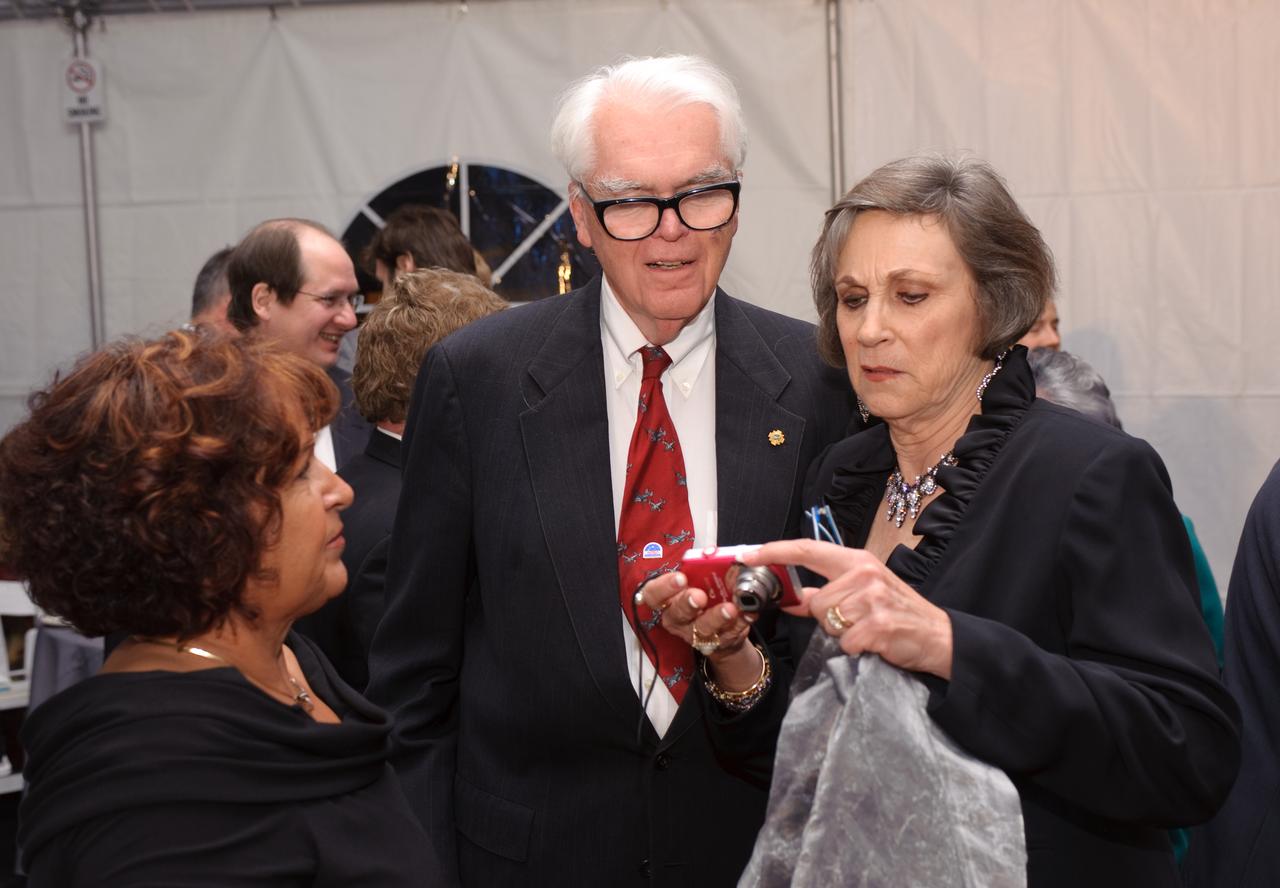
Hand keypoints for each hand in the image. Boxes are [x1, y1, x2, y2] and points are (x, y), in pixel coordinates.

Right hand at [636, 571, 761, 690]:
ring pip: (702, 628)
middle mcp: (677, 618)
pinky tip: (747, 614)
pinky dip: (739, 623)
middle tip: (699, 596)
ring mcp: (695, 633)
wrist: (720, 624)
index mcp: (667, 599)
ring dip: (717, 617)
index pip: (654, 594)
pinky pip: (727, 634)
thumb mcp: (699, 578)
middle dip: (688, 603)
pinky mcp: (716, 643)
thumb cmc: (705, 594)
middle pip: (677, 613)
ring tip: (730, 608)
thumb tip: (711, 553)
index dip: (664, 587)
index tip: (680, 578)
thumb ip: (702, 565)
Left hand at [741, 539, 953, 678]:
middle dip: (827, 617)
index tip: (749, 554)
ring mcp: (871, 599)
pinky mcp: (877, 626)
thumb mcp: (865, 592)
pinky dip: (855, 649)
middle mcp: (863, 574)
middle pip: (815, 600)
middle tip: (855, 620)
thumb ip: (827, 592)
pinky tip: (874, 643)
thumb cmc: (899, 613)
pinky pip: (844, 643)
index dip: (774, 551)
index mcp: (857, 561)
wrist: (938, 636)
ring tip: (867, 629)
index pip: (807, 550)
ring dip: (842, 633)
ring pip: (827, 621)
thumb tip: (789, 597)